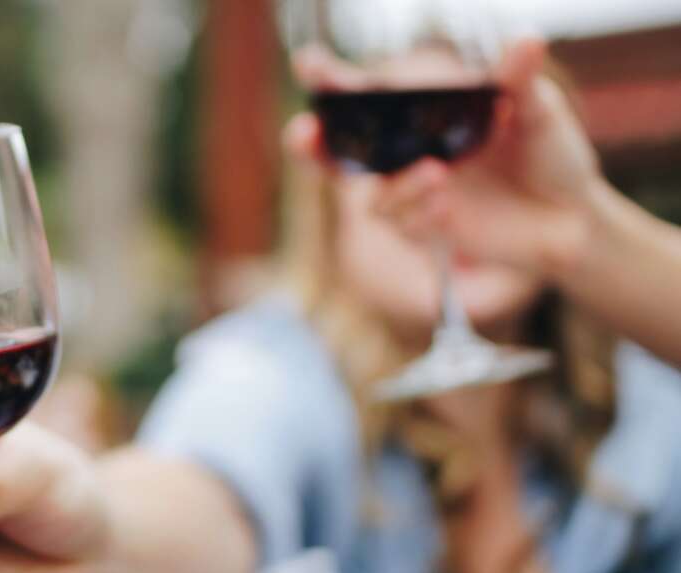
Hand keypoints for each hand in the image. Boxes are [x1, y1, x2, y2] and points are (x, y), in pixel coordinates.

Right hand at [289, 40, 610, 276]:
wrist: (575, 218)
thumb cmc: (552, 156)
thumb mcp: (540, 112)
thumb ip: (520, 80)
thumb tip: (527, 39)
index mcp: (426, 115)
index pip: (367, 95)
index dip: (331, 79)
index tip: (309, 62)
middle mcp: (410, 153)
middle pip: (341, 153)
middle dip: (311, 146)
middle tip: (302, 133)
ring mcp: (415, 192)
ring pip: (374, 196)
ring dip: (397, 186)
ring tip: (438, 176)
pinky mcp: (428, 228)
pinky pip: (403, 225)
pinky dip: (419, 214)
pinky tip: (447, 208)